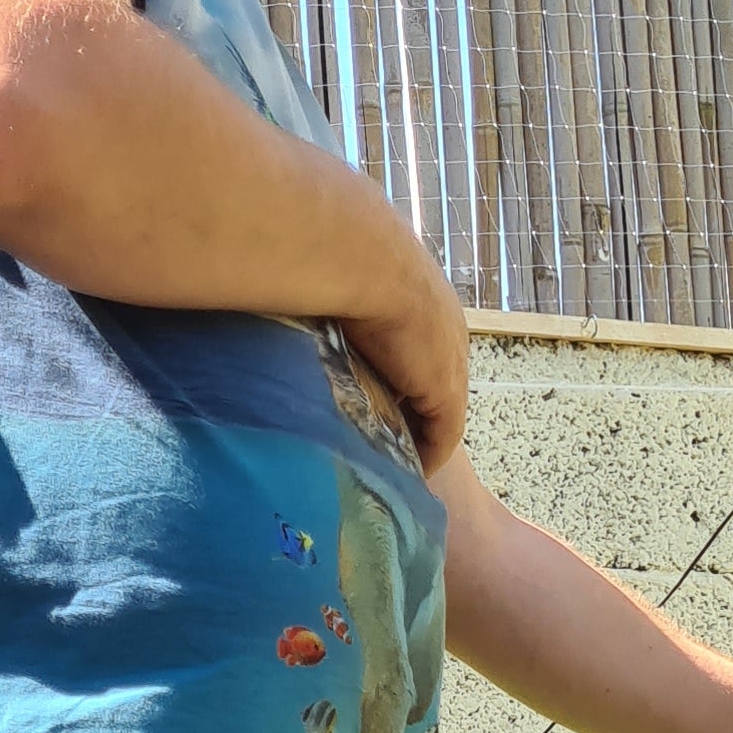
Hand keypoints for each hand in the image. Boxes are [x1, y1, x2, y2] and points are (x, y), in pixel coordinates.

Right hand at [338, 250, 468, 473]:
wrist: (358, 256)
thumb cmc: (333, 256)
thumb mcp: (336, 282)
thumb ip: (326, 302)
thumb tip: (282, 302)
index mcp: (423, 302)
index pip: (413, 354)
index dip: (390, 381)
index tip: (364, 403)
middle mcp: (446, 332)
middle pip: (427, 386)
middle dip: (402, 412)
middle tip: (372, 438)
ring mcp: (450, 360)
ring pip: (436, 412)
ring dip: (411, 436)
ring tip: (383, 460)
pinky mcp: (446, 389)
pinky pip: (442, 436)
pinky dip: (424, 458)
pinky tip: (399, 476)